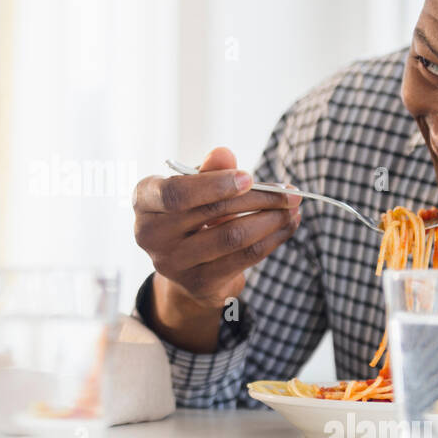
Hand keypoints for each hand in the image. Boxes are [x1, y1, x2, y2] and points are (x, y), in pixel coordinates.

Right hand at [132, 147, 300, 350]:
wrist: (186, 266)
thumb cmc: (191, 214)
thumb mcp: (196, 187)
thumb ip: (209, 169)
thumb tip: (223, 154)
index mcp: (144, 201)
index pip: (176, 193)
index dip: (214, 184)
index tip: (249, 177)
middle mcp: (149, 235)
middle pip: (211, 212)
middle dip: (258, 198)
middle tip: (289, 192)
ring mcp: (172, 264)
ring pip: (232, 237)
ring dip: (271, 220)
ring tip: (292, 209)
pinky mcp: (198, 283)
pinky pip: (244, 258)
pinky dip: (272, 240)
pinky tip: (287, 226)